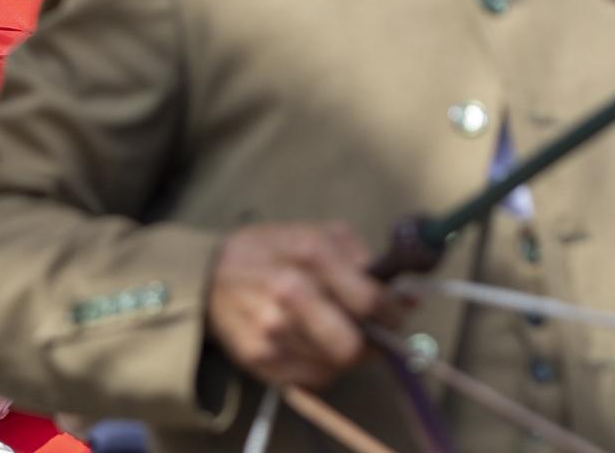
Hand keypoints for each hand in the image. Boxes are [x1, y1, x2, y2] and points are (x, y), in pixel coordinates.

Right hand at [205, 222, 403, 388]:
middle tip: (367, 333)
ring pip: (335, 366)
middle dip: (369, 344)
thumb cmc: (269, 252)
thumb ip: (364, 260)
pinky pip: (311, 379)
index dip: (393, 313)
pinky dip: (317, 366)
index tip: (393, 314)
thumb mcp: (314, 234)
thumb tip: (409, 297)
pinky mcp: (257, 359)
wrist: (205, 275)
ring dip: (342, 354)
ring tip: (328, 332)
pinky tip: (305, 343)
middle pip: (353, 347)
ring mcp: (271, 330)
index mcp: (309, 254)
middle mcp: (289, 293)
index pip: (371, 301)